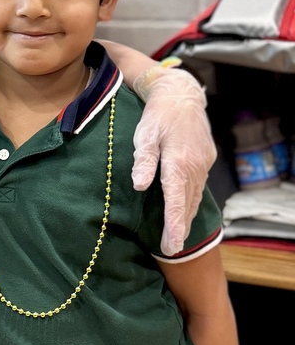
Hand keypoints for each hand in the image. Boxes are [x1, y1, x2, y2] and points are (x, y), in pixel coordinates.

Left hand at [131, 67, 216, 254]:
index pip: (176, 202)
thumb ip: (143, 160)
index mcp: (178, 162)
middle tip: (171, 250)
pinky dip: (192, 202)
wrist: (181, 94)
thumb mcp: (145, 133)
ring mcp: (202, 164)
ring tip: (178, 237)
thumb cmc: (157, 114)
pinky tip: (187, 210)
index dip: (174, 226)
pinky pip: (199, 187)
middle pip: (187, 204)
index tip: (171, 246)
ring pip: (195, 197)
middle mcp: (194, 167)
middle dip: (180, 228)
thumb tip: (139, 185)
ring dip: (187, 217)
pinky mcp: (205, 160)